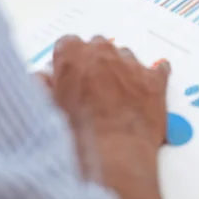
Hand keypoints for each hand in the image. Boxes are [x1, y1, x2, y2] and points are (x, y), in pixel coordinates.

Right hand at [49, 36, 169, 174]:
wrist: (114, 154)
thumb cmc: (77, 134)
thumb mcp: (48, 108)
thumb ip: (43, 86)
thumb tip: (40, 79)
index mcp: (73, 54)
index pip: (67, 44)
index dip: (68, 61)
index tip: (68, 75)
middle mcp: (103, 51)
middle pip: (97, 46)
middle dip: (94, 62)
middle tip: (91, 88)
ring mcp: (131, 63)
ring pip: (124, 56)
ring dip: (120, 70)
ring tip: (116, 97)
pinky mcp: (154, 79)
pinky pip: (159, 69)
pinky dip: (151, 78)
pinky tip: (146, 91)